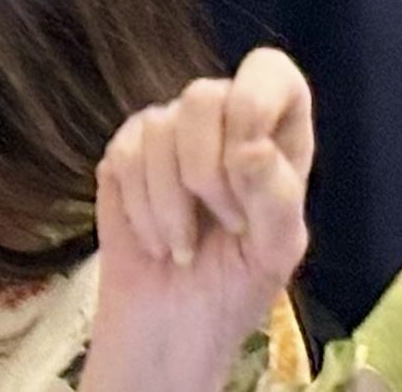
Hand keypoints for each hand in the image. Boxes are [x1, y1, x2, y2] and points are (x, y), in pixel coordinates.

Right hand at [87, 49, 312, 391]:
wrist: (171, 330)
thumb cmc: (234, 289)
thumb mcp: (276, 253)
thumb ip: (277, 196)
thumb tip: (251, 146)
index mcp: (275, 134)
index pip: (270, 71)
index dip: (254, 99)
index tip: (245, 156)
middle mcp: (221, 122)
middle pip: (203, 95)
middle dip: (206, 172)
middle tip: (223, 225)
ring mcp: (168, 135)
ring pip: (159, 127)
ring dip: (171, 205)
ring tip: (185, 246)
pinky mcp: (124, 156)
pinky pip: (124, 155)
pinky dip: (141, 210)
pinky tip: (156, 241)